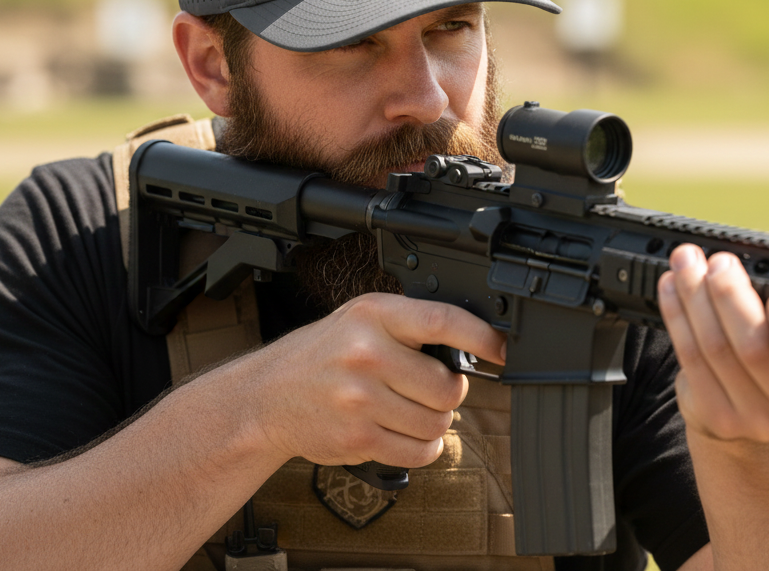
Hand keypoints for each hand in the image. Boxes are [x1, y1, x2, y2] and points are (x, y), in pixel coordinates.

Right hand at [248, 293, 505, 468]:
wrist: (266, 397)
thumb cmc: (322, 355)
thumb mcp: (359, 320)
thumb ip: (409, 326)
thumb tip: (473, 345)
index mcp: (373, 315)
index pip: (442, 321)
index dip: (482, 336)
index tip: (502, 348)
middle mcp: (367, 354)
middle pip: (447, 385)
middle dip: (448, 391)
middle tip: (429, 388)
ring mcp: (361, 398)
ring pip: (437, 422)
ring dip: (434, 422)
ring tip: (409, 410)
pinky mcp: (357, 437)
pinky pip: (419, 451)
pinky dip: (422, 447)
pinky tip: (404, 433)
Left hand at [657, 212, 768, 443]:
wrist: (760, 405)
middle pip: (755, 351)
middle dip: (731, 298)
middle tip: (719, 262)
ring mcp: (756, 419)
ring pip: (715, 351)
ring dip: (695, 298)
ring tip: (686, 262)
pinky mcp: (716, 416)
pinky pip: (689, 359)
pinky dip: (677, 316)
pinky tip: (671, 287)